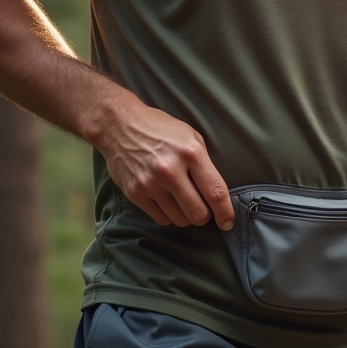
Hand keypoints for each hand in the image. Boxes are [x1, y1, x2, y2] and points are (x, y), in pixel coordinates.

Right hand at [93, 100, 234, 229]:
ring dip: (186, 216)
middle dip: (205, 216)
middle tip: (203, 209)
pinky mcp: (135, 192)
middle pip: (198, 214)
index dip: (225, 213)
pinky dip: (169, 215)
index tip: (228, 223)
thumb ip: (206, 164)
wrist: (118, 124)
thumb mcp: (191, 137)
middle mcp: (170, 169)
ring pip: (180, 220)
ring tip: (183, 201)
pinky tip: (168, 202)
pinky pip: (161, 218)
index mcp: (191, 153)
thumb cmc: (161, 130)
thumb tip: (218, 196)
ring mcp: (150, 183)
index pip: (216, 192)